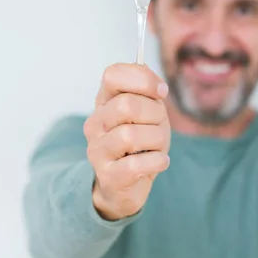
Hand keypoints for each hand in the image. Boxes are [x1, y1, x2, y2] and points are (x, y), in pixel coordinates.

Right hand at [83, 63, 170, 220]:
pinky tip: (160, 162)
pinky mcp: (108, 175)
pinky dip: (157, 162)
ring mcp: (98, 150)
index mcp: (105, 101)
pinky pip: (137, 164)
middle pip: (127, 105)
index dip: (143, 79)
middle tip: (158, 126)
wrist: (126, 185)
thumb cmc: (141, 142)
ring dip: (157, 140)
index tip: (161, 93)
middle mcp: (96, 123)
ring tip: (156, 147)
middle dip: (155, 114)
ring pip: (131, 135)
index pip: (112, 75)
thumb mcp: (148, 111)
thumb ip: (147, 90)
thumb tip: (149, 72)